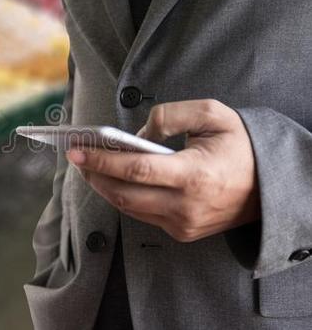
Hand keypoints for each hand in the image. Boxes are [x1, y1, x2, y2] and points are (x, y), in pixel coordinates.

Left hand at [67, 99, 259, 241]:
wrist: (270, 186)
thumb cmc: (241, 146)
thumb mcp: (212, 114)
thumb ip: (171, 116)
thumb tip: (137, 133)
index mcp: (194, 175)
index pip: (135, 170)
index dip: (102, 160)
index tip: (77, 150)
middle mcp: (186, 206)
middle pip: (124, 194)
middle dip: (94, 174)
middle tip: (77, 157)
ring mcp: (183, 224)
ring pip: (128, 208)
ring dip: (104, 187)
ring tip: (89, 166)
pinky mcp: (181, 232)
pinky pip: (142, 215)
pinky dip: (124, 197)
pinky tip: (114, 180)